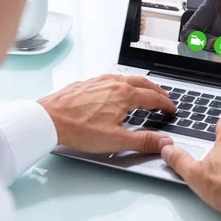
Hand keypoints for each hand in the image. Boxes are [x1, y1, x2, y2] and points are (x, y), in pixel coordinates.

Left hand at [39, 75, 176, 153]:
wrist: (48, 119)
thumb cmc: (78, 129)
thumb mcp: (116, 141)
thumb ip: (144, 141)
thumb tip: (164, 142)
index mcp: (124, 95)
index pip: (153, 97)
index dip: (166, 104)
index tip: (172, 109)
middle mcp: (113, 83)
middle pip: (142, 82)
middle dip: (156, 89)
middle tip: (164, 97)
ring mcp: (99, 81)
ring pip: (126, 78)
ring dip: (140, 84)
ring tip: (144, 90)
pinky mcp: (86, 83)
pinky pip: (110, 78)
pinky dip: (122, 82)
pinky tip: (116, 89)